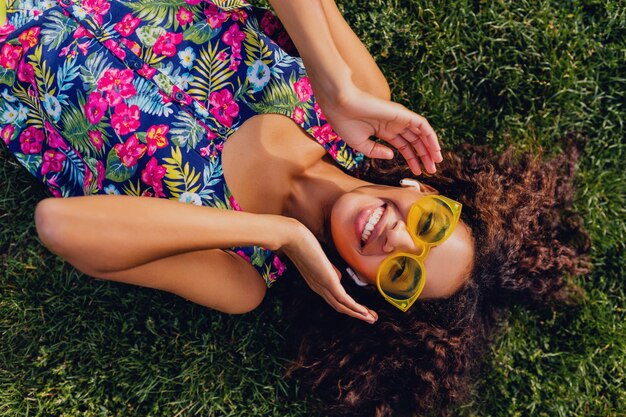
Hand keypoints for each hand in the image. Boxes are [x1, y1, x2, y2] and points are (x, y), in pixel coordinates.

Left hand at [281, 220, 377, 323]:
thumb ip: (329, 270)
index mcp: (317, 283)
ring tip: (372, 319)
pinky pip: (343, 298)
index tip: (363, 310)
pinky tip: (365, 312)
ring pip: (342, 306)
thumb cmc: (302, 243)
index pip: (335, 299)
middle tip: (372, 319)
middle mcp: (319, 288)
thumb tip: (339, 278)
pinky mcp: (327, 281)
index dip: (349, 307)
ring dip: (359, 314)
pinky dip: (355, 307)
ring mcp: (323, 285)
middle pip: (340, 307)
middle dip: (357, 314)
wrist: (291, 237)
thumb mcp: (319, 259)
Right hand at [314, 82, 442, 175]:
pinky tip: (435, 148)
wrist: (340, 106)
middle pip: (414, 142)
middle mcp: (393, 124)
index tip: (417, 172)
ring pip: (421, 134)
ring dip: (430, 148)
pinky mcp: (402, 113)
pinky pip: (422, 125)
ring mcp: (399, 118)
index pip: (403, 146)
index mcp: (383, 131)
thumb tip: (393, 156)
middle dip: (423, 156)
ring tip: (436, 162)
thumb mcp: (360, 145)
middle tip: (431, 171)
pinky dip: (431, 136)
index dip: (412, 159)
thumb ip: (376, 152)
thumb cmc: (345, 123)